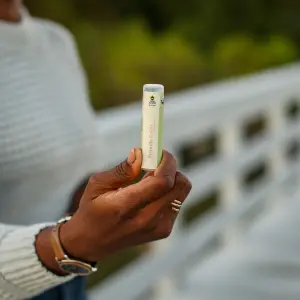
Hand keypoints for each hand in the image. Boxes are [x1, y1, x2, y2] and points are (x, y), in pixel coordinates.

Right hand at [60, 148, 191, 261]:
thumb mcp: (97, 184)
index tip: (160, 152)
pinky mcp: (164, 231)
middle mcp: (147, 220)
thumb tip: (140, 154)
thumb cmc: (92, 209)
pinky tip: (151, 193)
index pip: (162, 182)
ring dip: (171, 179)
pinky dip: (169, 191)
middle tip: (155, 163)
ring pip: (182, 191)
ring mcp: (158, 228)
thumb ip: (122, 170)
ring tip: (149, 179)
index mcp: (126, 207)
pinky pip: (178, 201)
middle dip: (171, 167)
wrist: (92, 242)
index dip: (168, 163)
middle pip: (180, 185)